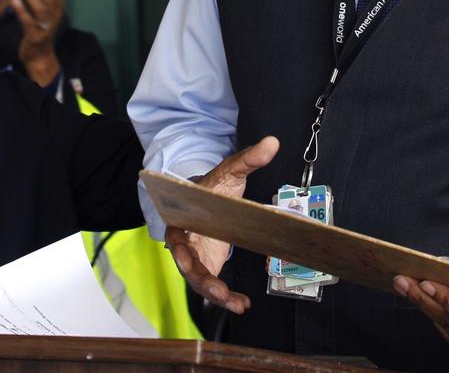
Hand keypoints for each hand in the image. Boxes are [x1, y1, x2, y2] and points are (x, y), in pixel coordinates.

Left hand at [11, 0, 64, 86]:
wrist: (40, 58)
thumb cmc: (41, 33)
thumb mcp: (46, 17)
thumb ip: (43, 1)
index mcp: (57, 12)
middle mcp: (53, 18)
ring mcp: (44, 28)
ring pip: (39, 9)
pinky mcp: (34, 37)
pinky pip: (27, 22)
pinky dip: (21, 11)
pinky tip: (14, 1)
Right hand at [164, 136, 279, 313]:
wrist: (208, 200)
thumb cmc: (214, 187)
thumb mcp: (229, 171)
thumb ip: (248, 159)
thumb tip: (272, 143)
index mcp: (183, 217)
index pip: (176, 234)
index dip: (180, 247)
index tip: (183, 256)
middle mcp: (185, 241)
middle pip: (187, 264)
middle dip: (200, 279)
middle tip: (216, 291)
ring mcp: (196, 256)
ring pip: (200, 281)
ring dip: (216, 294)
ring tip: (236, 303)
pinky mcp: (208, 266)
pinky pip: (213, 286)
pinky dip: (226, 297)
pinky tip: (243, 304)